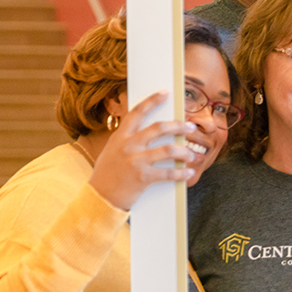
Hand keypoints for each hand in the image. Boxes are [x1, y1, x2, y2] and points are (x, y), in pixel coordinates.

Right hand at [88, 91, 201, 209]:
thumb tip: (149, 133)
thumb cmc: (106, 175)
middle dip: (178, 126)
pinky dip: (181, 173)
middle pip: (159, 128)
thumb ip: (127, 141)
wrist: (99, 198)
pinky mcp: (143, 177)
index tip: (165, 93)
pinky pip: (168, 173)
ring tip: (193, 155)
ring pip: (168, 150)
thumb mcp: (112, 151)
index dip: (152, 101)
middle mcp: (128, 145)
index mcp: (120, 137)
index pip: (137, 112)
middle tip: (190, 127)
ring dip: (184, 152)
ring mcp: (136, 161)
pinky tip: (188, 173)